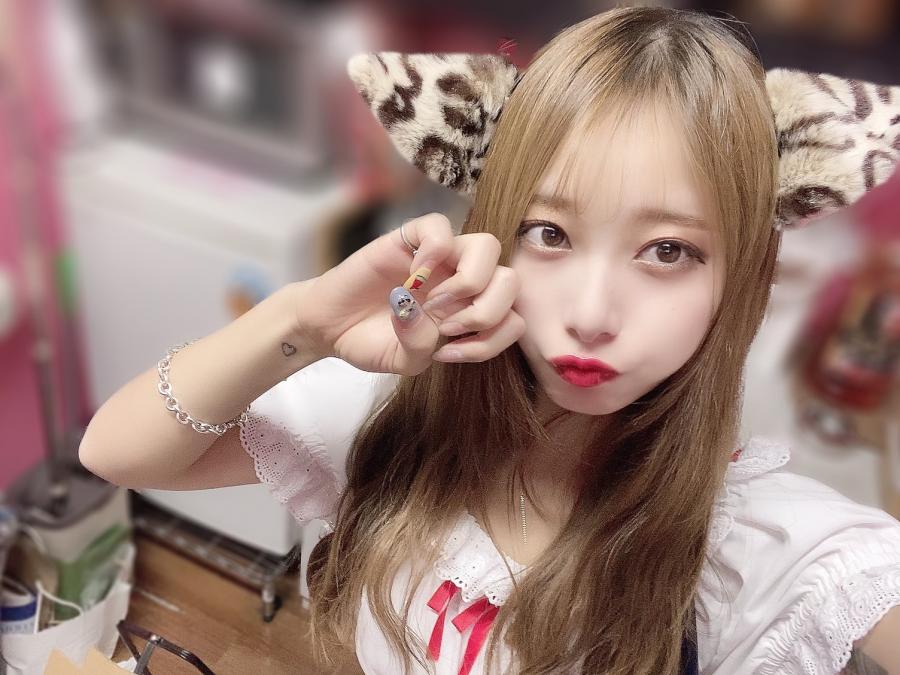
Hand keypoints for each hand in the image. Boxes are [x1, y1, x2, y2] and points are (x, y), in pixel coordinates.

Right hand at [293, 212, 524, 374]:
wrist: (328, 327)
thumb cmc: (370, 342)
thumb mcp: (405, 362)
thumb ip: (423, 347)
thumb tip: (426, 314)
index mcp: (470, 312)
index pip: (513, 318)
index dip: (491, 340)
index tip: (449, 354)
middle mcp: (462, 281)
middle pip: (510, 280)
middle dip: (484, 312)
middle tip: (444, 326)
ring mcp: (439, 258)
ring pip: (487, 246)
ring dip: (468, 281)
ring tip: (434, 302)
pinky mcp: (409, 239)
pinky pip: (440, 227)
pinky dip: (434, 251)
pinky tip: (413, 276)